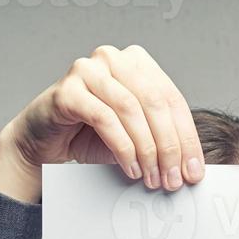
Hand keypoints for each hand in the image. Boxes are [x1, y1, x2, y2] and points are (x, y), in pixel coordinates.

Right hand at [0, 44, 204, 202]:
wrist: (43, 143)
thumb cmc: (90, 137)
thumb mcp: (135, 138)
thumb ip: (160, 141)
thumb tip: (192, 167)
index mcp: (137, 63)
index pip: (172, 99)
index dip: (187, 138)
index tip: (194, 171)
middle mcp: (113, 59)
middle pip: (155, 102)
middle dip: (169, 147)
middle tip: (173, 179)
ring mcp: (88, 69)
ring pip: (131, 109)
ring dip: (146, 150)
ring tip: (152, 178)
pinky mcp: (68, 89)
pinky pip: (104, 118)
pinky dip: (123, 147)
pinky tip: (130, 168)